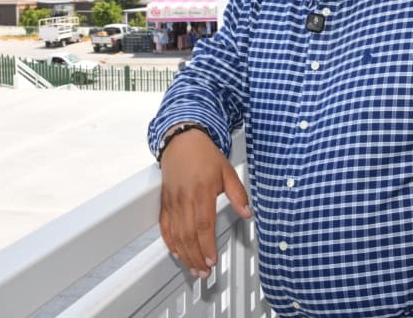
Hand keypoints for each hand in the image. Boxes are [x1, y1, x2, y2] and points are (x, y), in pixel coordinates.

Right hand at [159, 128, 251, 277]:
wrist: (182, 141)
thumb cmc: (204, 155)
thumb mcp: (228, 171)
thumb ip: (238, 194)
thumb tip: (248, 213)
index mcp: (201, 192)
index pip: (203, 225)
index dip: (207, 246)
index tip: (212, 261)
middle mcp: (185, 199)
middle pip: (188, 235)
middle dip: (196, 257)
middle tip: (203, 272)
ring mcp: (172, 202)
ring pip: (176, 234)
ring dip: (184, 254)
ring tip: (193, 268)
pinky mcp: (165, 202)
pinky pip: (164, 227)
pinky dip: (169, 242)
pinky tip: (176, 252)